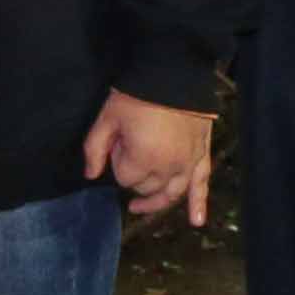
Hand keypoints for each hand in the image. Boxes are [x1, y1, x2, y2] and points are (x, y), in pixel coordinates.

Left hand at [84, 92, 214, 225]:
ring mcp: (189, 162)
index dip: (118, 161)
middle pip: (147, 187)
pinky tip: (197, 221)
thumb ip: (95, 150)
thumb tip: (91, 176)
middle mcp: (168, 167)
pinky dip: (199, 203)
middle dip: (135, 174)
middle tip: (130, 148)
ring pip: (173, 193)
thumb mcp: (106, 119)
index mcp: (143, 160)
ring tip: (141, 206)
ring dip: (158, 202)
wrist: (174, 73)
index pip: (124, 179)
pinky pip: (203, 183)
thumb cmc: (136, 96)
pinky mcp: (202, 154)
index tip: (118, 140)